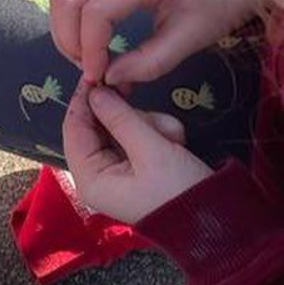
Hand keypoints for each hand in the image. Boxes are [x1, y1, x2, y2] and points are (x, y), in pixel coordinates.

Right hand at [49, 0, 258, 86]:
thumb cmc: (215, 6)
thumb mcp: (192, 39)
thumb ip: (151, 62)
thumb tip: (110, 78)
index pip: (96, 12)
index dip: (90, 49)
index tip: (99, 78)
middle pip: (68, 0)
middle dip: (69, 41)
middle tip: (89, 71)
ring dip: (65, 32)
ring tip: (86, 60)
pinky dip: (71, 22)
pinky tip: (89, 44)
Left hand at [63, 80, 211, 223]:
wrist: (224, 224)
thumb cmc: (180, 190)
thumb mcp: (150, 150)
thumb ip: (119, 118)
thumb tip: (94, 91)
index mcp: (90, 179)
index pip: (73, 129)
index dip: (83, 100)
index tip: (95, 73)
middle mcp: (99, 176)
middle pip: (99, 125)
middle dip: (128, 116)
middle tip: (144, 106)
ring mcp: (120, 172)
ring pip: (123, 128)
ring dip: (149, 125)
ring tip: (172, 137)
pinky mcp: (140, 167)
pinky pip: (140, 139)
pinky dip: (158, 134)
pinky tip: (177, 141)